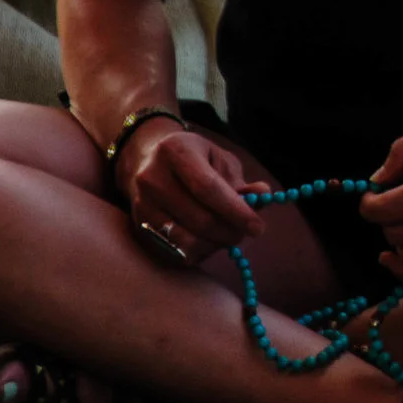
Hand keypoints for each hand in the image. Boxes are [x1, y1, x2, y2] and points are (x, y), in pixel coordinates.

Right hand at [117, 125, 262, 263]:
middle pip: (198, 218)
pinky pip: (173, 250)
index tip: (258, 227)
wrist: (148, 161)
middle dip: (229, 231)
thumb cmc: (194, 159)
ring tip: (228, 234)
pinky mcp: (138, 225)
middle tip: (247, 233)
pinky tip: (209, 240)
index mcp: (176, 151)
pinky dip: (198, 251)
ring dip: (215, 244)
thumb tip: (264, 195)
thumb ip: (240, 181)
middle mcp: (152, 177)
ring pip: (185, 239)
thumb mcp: (219, 160)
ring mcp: (142, 204)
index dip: (236, 211)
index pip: (208, 188)